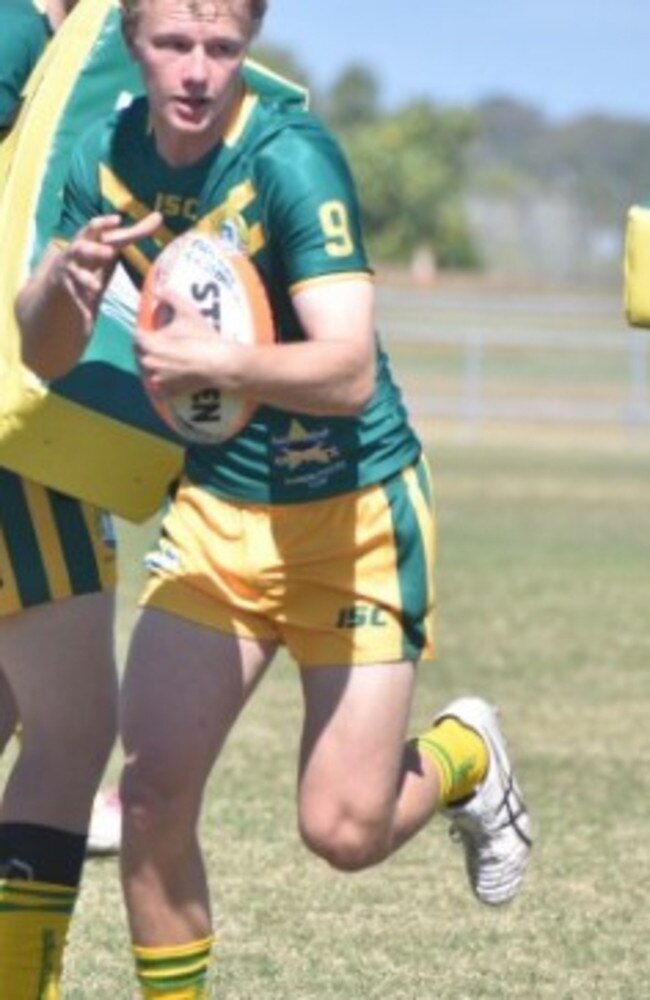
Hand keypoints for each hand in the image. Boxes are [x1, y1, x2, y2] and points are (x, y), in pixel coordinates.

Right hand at [58, 211, 161, 328]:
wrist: (62, 274)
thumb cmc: (96, 254)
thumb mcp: (113, 243)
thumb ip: (136, 231)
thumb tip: (159, 216)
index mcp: (89, 238)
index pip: (95, 227)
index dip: (105, 222)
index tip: (117, 220)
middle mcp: (77, 251)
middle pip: (83, 247)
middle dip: (95, 250)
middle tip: (110, 253)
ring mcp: (71, 270)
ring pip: (76, 273)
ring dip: (86, 278)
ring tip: (96, 287)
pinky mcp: (69, 289)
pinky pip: (76, 297)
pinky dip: (82, 306)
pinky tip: (89, 316)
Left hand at [135, 289, 235, 396]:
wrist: (219, 364)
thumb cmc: (202, 337)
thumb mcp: (188, 313)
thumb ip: (172, 298)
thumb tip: (161, 288)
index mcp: (150, 344)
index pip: (137, 335)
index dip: (144, 331)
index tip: (151, 329)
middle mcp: (150, 363)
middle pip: (141, 354)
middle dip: (148, 348)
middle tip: (160, 343)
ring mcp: (158, 380)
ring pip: (149, 371)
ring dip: (154, 366)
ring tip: (166, 360)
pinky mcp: (168, 392)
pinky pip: (159, 389)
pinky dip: (163, 384)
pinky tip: (171, 378)